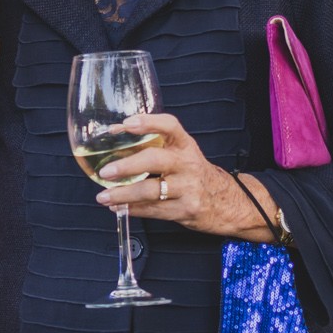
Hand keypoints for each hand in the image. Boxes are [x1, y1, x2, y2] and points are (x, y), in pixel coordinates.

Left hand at [95, 113, 278, 241]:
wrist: (228, 202)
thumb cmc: (196, 174)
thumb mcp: (183, 153)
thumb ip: (156, 145)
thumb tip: (115, 135)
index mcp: (185, 145)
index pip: (170, 126)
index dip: (148, 122)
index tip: (126, 124)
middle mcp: (188, 164)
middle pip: (155, 159)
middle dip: (127, 165)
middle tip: (106, 171)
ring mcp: (188, 188)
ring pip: (151, 190)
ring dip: (123, 194)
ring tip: (104, 196)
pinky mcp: (186, 210)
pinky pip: (154, 210)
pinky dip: (133, 209)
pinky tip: (119, 207)